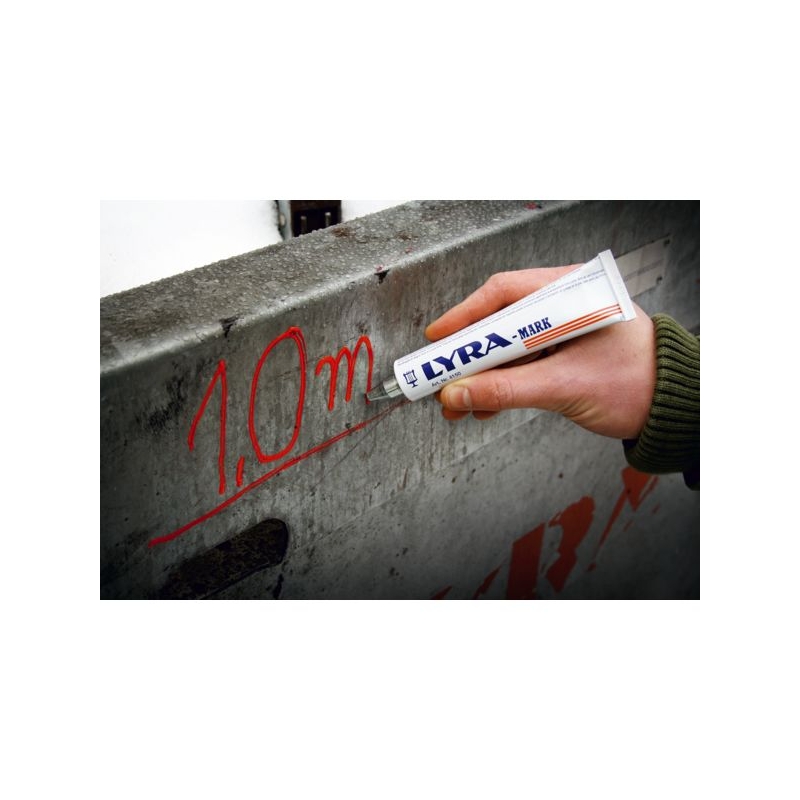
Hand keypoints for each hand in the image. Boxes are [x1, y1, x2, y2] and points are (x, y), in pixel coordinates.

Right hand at [425, 266, 656, 439]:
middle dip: (468, 355)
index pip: (504, 294)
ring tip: (455, 403)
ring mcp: (562, 331)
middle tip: (439, 375)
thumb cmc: (639, 385)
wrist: (674, 411)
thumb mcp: (564, 386)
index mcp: (571, 292)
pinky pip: (522, 364)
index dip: (465, 317)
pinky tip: (482, 405)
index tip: (438, 340)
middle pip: (500, 323)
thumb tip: (457, 395)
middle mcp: (564, 305)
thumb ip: (506, 390)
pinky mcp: (562, 354)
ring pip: (508, 347)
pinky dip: (501, 384)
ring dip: (481, 375)